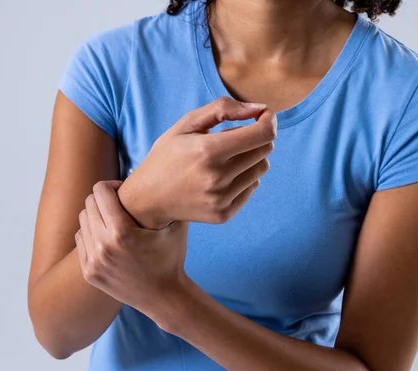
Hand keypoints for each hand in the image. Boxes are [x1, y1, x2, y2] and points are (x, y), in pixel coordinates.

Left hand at [75, 180, 189, 314]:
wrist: (164, 297)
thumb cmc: (171, 257)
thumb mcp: (174, 226)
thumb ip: (168, 199)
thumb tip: (162, 172)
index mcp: (122, 232)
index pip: (100, 192)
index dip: (111, 186)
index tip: (122, 190)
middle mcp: (103, 246)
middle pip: (89, 204)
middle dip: (102, 199)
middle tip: (117, 203)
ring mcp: (94, 261)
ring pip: (83, 221)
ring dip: (96, 216)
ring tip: (112, 219)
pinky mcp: (89, 272)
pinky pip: (80, 240)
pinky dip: (91, 235)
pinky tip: (107, 237)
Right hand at [118, 97, 276, 228]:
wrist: (148, 198)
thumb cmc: (167, 156)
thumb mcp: (186, 124)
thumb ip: (222, 109)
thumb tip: (259, 109)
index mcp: (207, 151)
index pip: (262, 134)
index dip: (269, 121)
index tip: (264, 116)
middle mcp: (217, 177)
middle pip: (265, 150)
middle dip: (258, 137)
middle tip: (237, 136)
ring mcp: (221, 199)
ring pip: (262, 169)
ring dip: (251, 158)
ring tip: (228, 157)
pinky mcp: (224, 214)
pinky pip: (252, 188)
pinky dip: (244, 178)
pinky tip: (223, 176)